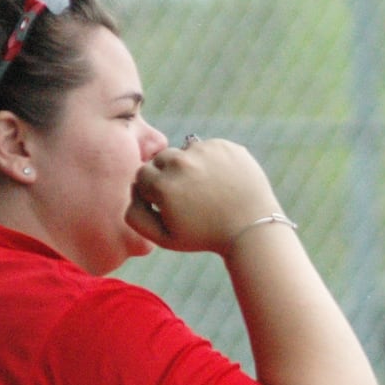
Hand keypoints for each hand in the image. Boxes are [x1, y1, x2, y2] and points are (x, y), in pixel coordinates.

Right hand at [126, 138, 284, 254]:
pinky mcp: (226, 146)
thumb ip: (135, 216)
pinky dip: (213, 162)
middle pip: (161, 159)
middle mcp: (181, 162)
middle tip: (191, 196)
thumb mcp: (164, 238)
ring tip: (208, 190)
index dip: (155, 191)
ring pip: (185, 152)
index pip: (142, 175)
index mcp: (162, 184)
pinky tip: (223, 182)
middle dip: (170, 175)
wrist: (252, 228)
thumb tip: (131, 190)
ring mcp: (206, 151)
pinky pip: (209, 149)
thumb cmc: (206, 236)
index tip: (173, 204)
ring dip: (191, 166)